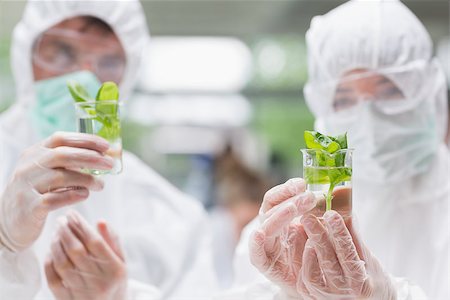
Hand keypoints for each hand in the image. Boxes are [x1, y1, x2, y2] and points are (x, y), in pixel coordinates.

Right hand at [0, 132, 112, 251]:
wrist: (7, 221)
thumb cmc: (35, 192)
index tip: (106, 146)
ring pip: (61, 177)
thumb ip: (68, 162)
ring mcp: (26, 186)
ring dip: (86, 179)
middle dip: (91, 158)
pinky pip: (54, 199)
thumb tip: (103, 156)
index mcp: (34, 153)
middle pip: (63, 155)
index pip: (60, 139)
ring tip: (100, 185)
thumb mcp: (45, 171)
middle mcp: (28, 166)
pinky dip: (73, 195)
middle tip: (109, 165)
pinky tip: (85, 195)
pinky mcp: (29, 207)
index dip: (85, 140)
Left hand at [45, 211, 126, 299]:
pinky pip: (53, 278)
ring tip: (56, 233)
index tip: (73, 214)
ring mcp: (82, 292)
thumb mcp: (121, 260)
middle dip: (66, 231)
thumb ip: (113, 240)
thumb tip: (101, 221)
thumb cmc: (115, 280)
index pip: (95, 242)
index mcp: (115, 269)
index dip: (82, 226)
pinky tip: (51, 250)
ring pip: (63, 263)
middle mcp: (99, 282)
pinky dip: (49, 262)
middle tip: (61, 220)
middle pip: (77, 251)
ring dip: (56, 244)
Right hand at [249, 178, 315, 296]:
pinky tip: (259, 234)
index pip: (276, 198)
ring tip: (295, 208)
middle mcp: (269, 229)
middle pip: (271, 209)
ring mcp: (266, 245)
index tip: (302, 183)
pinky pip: (256, 253)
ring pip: (265, 227)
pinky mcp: (265, 264)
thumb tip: (342, 190)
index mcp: (279, 218)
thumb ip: (324, 212)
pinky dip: (255, 243)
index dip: (286, 189)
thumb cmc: (317, 253)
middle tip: (309, 196)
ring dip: (279, 216)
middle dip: (289, 201)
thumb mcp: (321, 228)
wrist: (317, 284)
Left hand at [299, 211, 395, 299]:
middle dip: (317, 236)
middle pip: (327, 262)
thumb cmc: (371, 277)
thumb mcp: (369, 256)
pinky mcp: (312, 296)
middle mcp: (343, 294)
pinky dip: (302, 259)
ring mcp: (325, 297)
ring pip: (311, 273)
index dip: (339, 234)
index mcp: (361, 284)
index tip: (332, 214)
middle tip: (309, 216)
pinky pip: (302, 278)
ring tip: (309, 230)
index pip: (348, 255)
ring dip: (309, 248)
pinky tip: (304, 243)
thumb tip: (344, 203)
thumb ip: (353, 233)